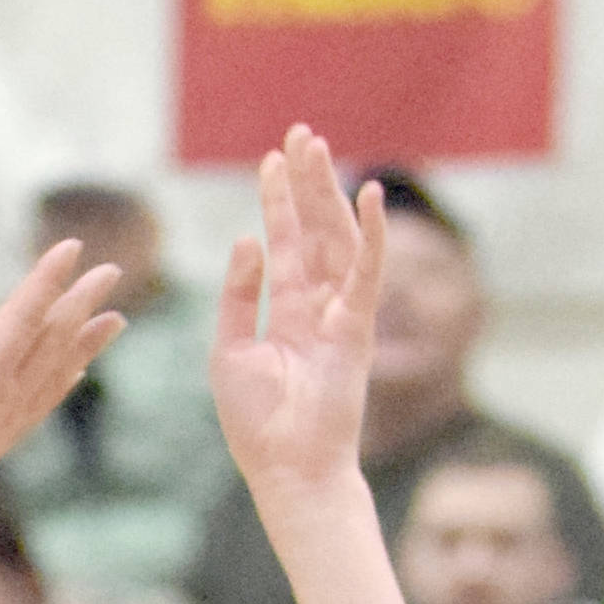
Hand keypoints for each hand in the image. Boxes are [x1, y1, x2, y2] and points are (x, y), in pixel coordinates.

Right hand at [0, 249, 123, 538]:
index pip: (21, 318)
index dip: (46, 279)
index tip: (73, 248)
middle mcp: (4, 399)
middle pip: (52, 340)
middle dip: (82, 302)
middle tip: (114, 270)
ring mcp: (5, 423)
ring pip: (57, 372)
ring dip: (88, 342)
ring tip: (119, 320)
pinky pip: (43, 401)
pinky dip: (65, 380)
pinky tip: (77, 374)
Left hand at [210, 128, 384, 507]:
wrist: (287, 468)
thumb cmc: (257, 423)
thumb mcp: (230, 351)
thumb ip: (239, 295)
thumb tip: (249, 240)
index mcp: (287, 313)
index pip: (284, 244)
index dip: (278, 201)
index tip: (271, 159)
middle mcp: (318, 308)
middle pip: (314, 231)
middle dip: (306, 183)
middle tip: (299, 135)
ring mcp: (341, 316)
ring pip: (337, 240)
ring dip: (328, 193)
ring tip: (317, 147)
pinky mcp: (358, 328)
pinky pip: (367, 272)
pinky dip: (373, 233)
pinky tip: (369, 194)